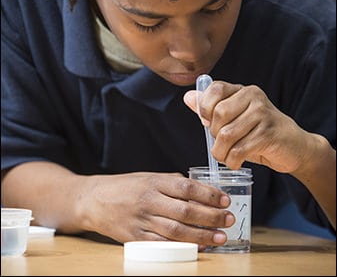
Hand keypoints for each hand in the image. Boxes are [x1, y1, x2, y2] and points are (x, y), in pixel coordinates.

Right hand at [80, 172, 234, 248]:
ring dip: (202, 235)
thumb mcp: (149, 177)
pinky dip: (183, 247)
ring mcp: (142, 221)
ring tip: (221, 236)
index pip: (187, 187)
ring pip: (177, 230)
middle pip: (186, 210)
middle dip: (211, 216)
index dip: (209, 194)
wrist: (94, 200)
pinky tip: (198, 247)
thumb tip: (200, 190)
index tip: (225, 199)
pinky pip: (163, 245)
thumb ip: (172, 182)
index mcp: (154, 182)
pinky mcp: (135, 238)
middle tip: (229, 218)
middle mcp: (149, 200)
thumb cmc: (125, 187)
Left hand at [184, 80, 312, 173]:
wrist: (295, 147)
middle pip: (218, 114)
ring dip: (221, 152)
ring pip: (227, 134)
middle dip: (214, 134)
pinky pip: (239, 150)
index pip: (214, 89)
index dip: (205, 108)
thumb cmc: (260, 132)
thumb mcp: (234, 118)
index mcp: (242, 90)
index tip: (208, 123)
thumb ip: (210, 108)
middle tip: (221, 144)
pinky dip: (232, 161)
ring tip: (227, 156)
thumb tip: (188, 97)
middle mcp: (253, 96)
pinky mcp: (268, 134)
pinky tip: (237, 162)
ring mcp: (262, 114)